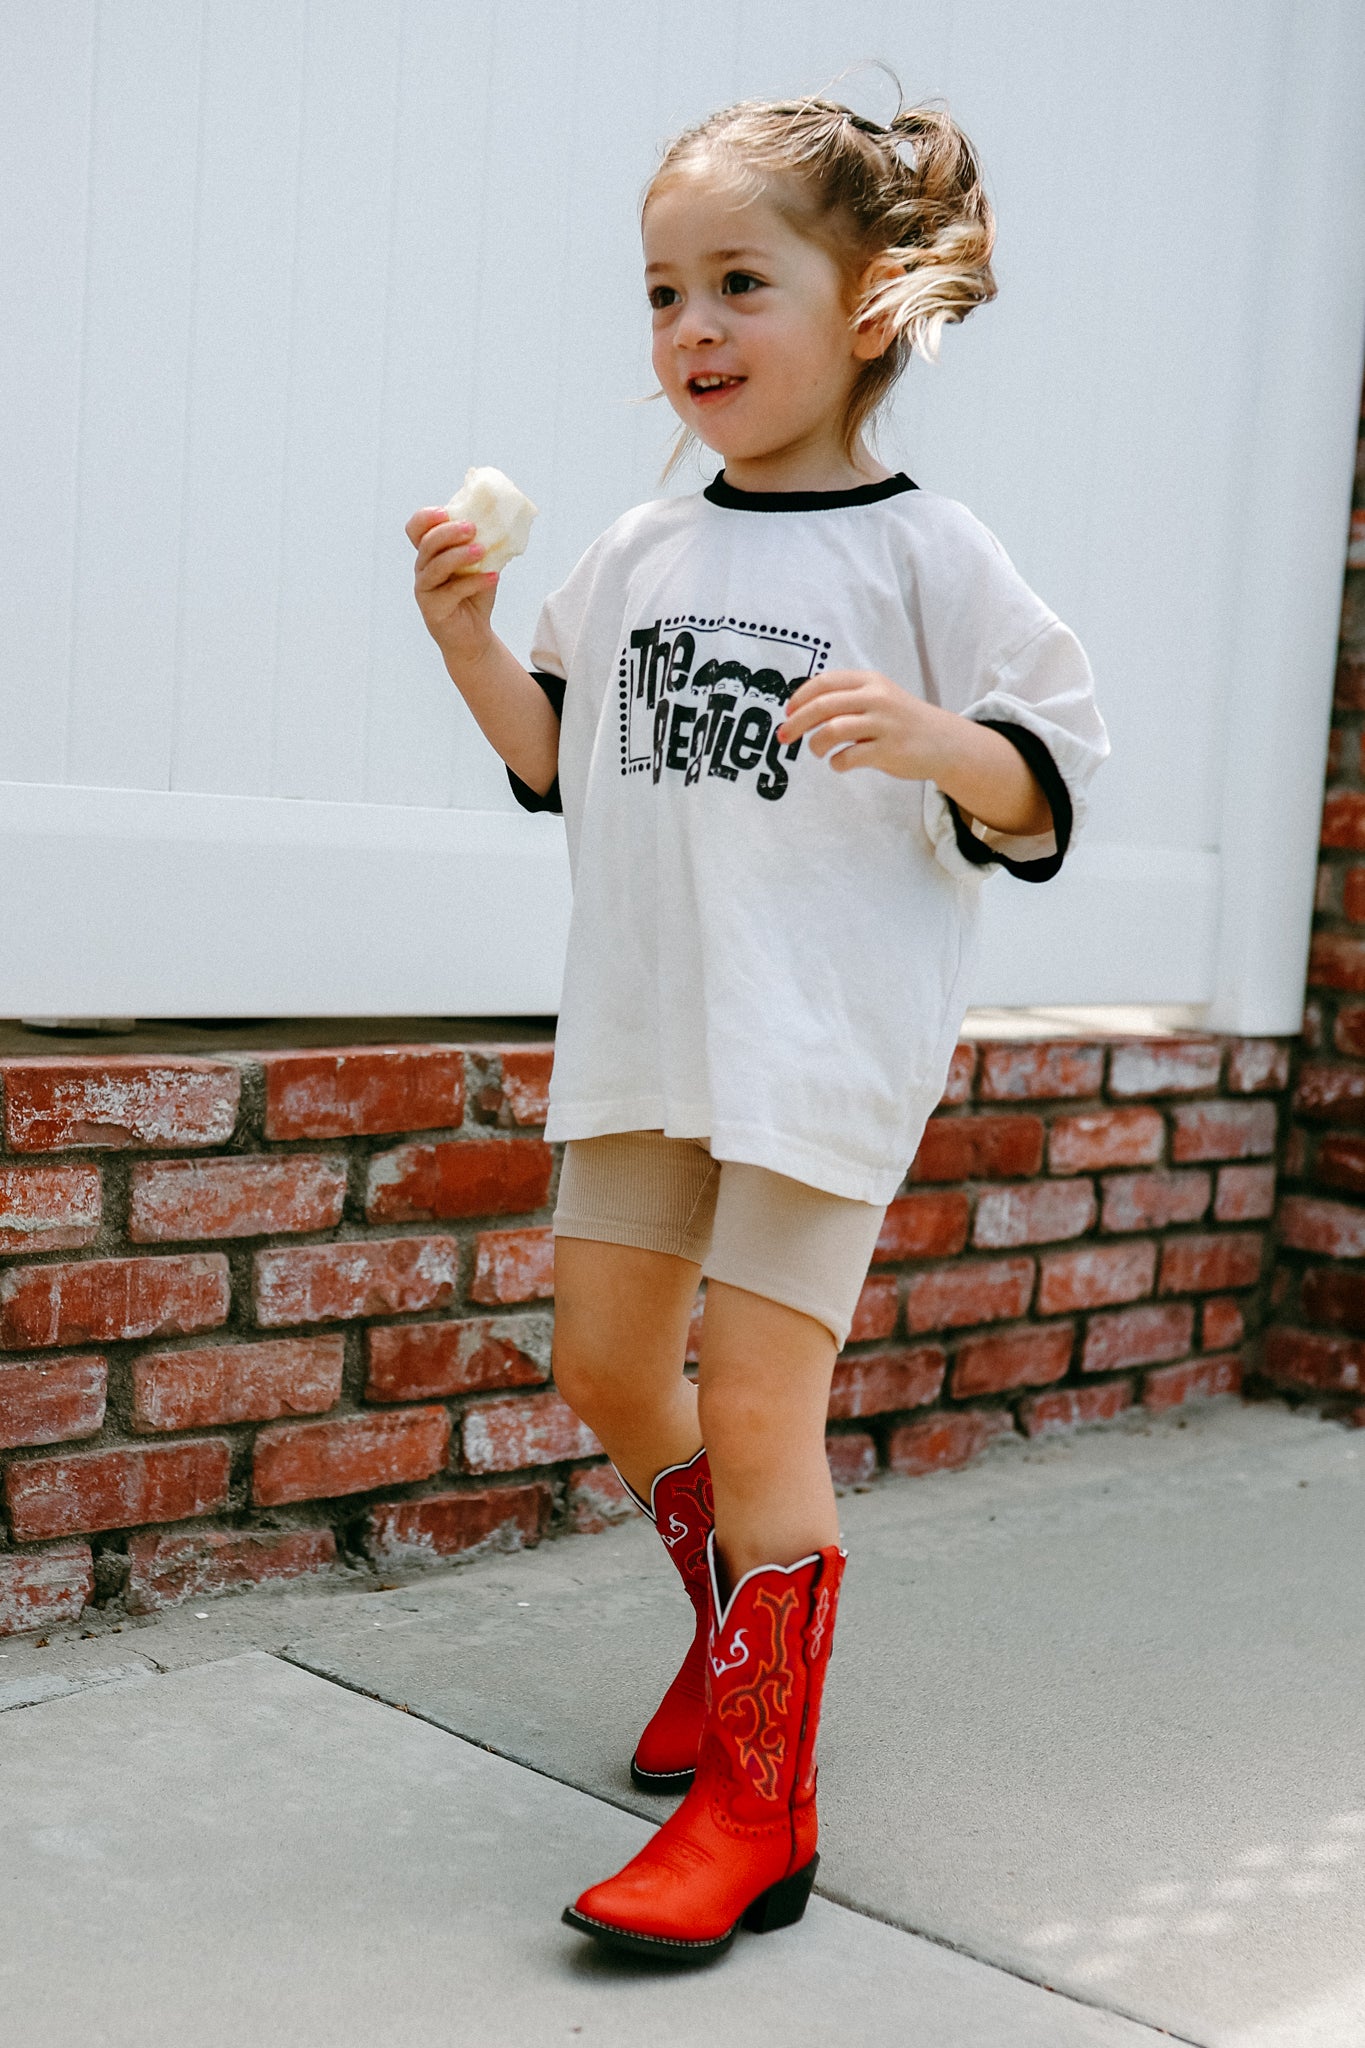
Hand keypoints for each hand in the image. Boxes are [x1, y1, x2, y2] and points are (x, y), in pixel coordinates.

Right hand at [405, 505, 498, 667]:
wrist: (473, 635)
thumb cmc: (474, 596)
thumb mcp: (480, 565)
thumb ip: (482, 545)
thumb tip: (500, 522)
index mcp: (430, 554)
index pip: (416, 529)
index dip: (425, 517)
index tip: (445, 511)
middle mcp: (422, 569)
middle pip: (427, 544)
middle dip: (448, 532)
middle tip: (472, 528)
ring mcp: (425, 590)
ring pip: (435, 566)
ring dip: (459, 555)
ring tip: (482, 550)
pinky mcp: (433, 609)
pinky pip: (452, 591)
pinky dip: (474, 582)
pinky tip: (493, 577)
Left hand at [776, 668, 949, 779]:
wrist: (943, 741)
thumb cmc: (900, 720)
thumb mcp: (877, 697)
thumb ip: (845, 698)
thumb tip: (800, 710)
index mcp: (869, 681)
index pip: (824, 683)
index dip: (800, 698)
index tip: (788, 713)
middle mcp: (876, 698)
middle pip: (822, 706)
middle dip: (796, 723)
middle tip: (784, 737)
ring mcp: (883, 724)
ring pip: (832, 730)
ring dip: (816, 744)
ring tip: (818, 751)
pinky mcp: (889, 750)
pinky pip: (849, 757)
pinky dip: (837, 763)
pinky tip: (840, 763)